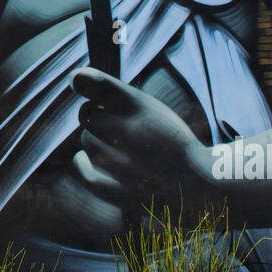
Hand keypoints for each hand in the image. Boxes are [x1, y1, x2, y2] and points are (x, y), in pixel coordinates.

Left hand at [69, 67, 215, 214]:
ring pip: (88, 144)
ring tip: (115, 145)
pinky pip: (88, 175)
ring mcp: (132, 167)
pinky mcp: (126, 194)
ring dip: (93, 142)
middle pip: (90, 117)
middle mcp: (140, 137)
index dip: (87, 81)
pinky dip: (83, 164)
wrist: (198, 184)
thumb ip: (111, 90)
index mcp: (149, 112)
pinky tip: (84, 158)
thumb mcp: (149, 109)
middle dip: (95, 118)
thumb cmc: (167, 140)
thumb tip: (73, 77)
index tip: (77, 80)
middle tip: (112, 125)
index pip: (104, 88)